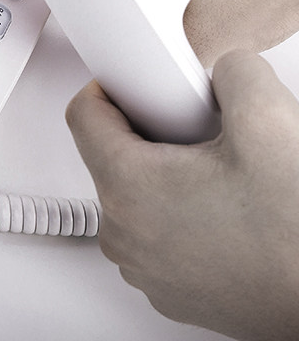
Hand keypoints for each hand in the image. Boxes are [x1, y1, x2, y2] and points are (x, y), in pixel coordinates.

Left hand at [66, 50, 298, 340]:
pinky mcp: (168, 289)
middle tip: (196, 131)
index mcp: (128, 187)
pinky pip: (153, 231)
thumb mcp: (269, 120)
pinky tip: (224, 209)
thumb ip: (234, 71)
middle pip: (108, 155)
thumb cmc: (297, 237)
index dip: (109, 88)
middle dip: (148, 132)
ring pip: (132, 194)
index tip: (135, 85)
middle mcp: (124, 233)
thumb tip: (223, 69)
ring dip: (164, 175)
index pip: (82, 115)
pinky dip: (177, 213)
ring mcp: (144, 267)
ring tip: (218, 175)